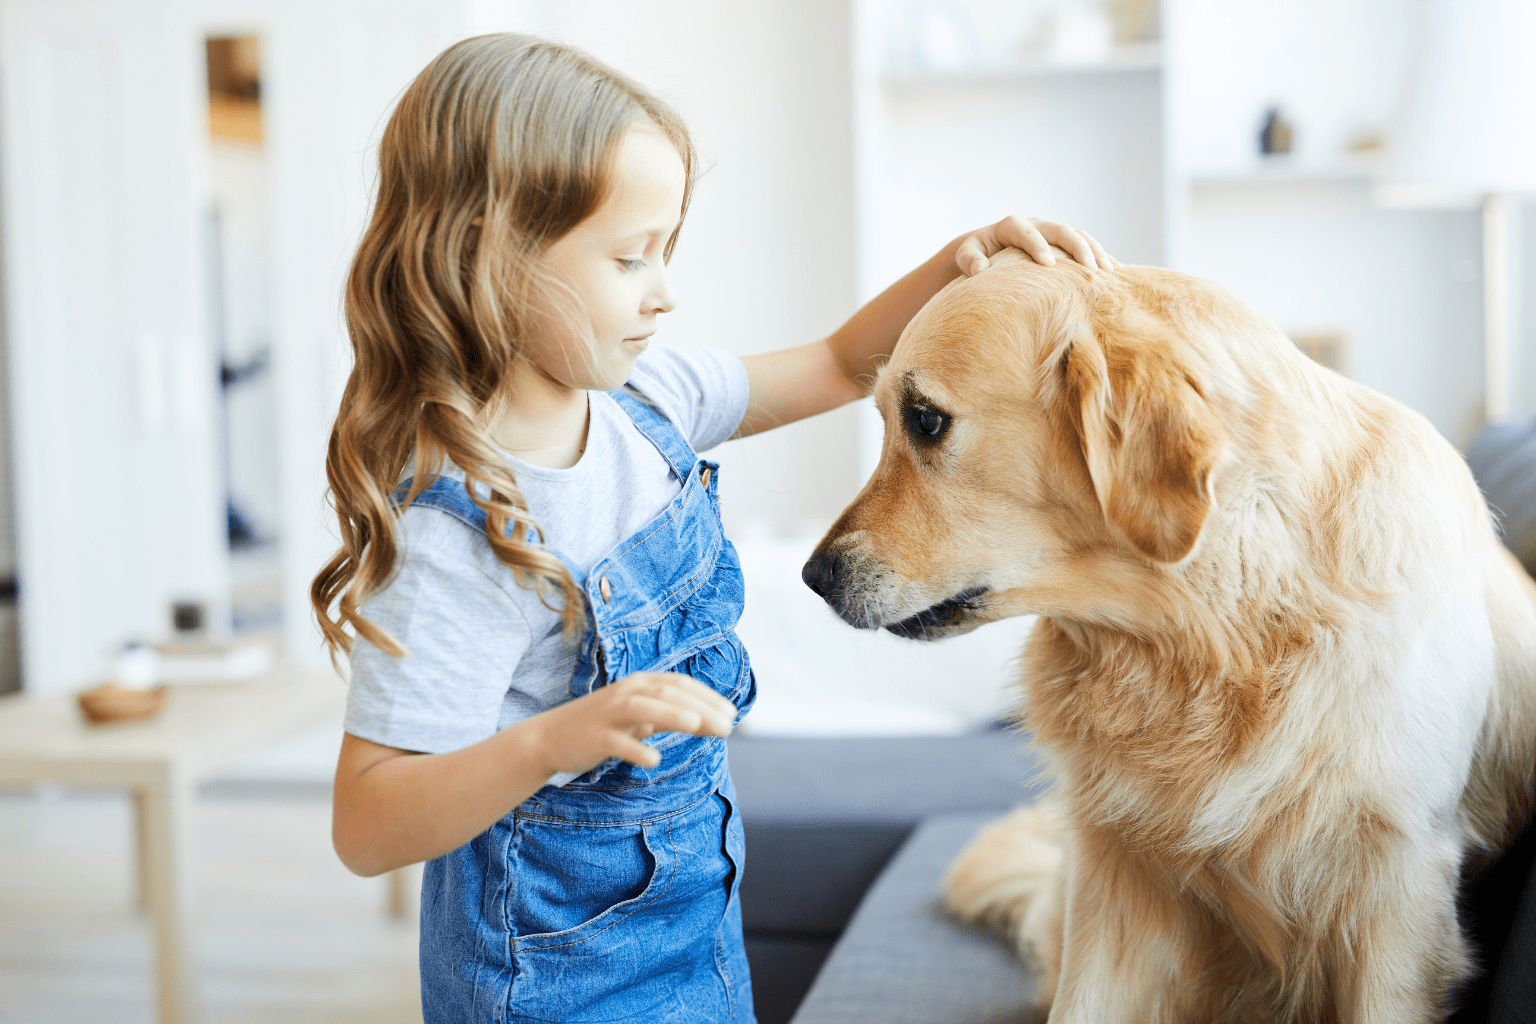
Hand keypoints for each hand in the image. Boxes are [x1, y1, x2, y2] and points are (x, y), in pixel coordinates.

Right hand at [524, 671, 736, 775]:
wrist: (552, 737)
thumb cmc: (606, 725)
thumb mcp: (642, 718)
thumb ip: (674, 717)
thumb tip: (715, 723)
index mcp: (640, 684)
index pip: (679, 684)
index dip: (707, 696)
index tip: (732, 713)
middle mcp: (627, 692)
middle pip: (667, 693)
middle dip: (699, 707)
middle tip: (727, 727)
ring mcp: (609, 713)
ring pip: (643, 708)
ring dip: (670, 714)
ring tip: (696, 725)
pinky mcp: (595, 736)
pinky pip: (618, 742)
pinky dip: (636, 750)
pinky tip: (655, 761)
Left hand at [954, 216, 1117, 276]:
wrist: (986, 249)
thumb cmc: (975, 255)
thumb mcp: (967, 254)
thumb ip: (970, 259)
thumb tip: (980, 270)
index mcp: (1011, 225)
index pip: (1027, 233)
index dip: (1038, 246)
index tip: (1048, 266)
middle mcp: (1036, 224)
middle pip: (1062, 230)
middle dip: (1078, 248)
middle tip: (1091, 270)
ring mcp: (1052, 232)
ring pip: (1079, 236)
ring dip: (1096, 252)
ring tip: (1109, 273)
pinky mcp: (1063, 243)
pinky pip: (1086, 246)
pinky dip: (1100, 257)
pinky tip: (1115, 273)